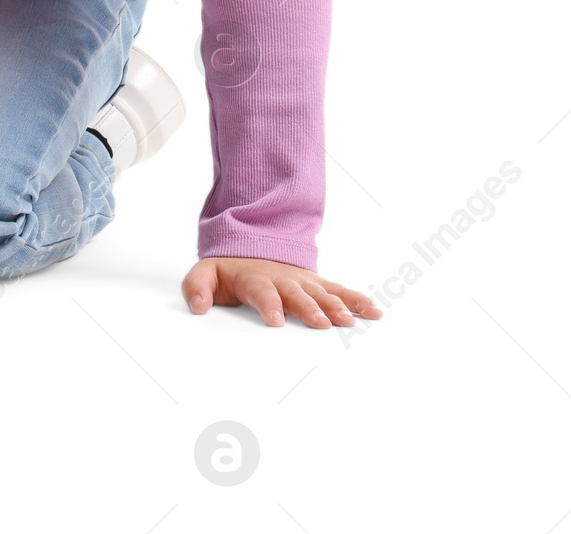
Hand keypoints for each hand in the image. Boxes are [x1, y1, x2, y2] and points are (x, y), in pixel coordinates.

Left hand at [181, 256, 383, 327]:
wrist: (250, 248)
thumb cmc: (228, 271)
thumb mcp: (204, 274)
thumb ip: (197, 287)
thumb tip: (198, 307)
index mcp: (254, 278)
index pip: (261, 291)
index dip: (269, 304)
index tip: (276, 320)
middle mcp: (282, 278)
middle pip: (297, 293)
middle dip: (308, 308)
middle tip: (321, 323)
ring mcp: (302, 280)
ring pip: (322, 292)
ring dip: (336, 305)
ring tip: (349, 321)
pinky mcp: (316, 284)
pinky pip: (339, 290)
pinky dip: (356, 300)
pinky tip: (373, 312)